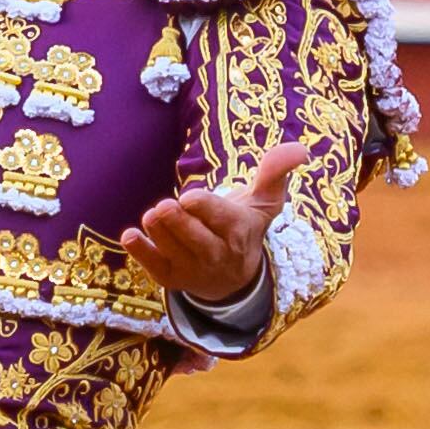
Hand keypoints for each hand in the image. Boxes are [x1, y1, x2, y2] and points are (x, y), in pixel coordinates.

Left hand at [120, 143, 309, 302]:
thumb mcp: (264, 201)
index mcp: (239, 231)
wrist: (234, 277)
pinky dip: (141, 252)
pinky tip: (129, 235)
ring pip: (173, 250)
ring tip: (151, 215)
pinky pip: (154, 267)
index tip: (190, 197)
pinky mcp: (171, 278)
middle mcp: (217, 253)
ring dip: (159, 231)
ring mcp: (193, 268)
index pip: (221, 220)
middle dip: (178, 221)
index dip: (203, 207)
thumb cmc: (245, 226)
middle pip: (195, 239)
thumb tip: (300, 150)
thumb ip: (275, 172)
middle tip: (164, 206)